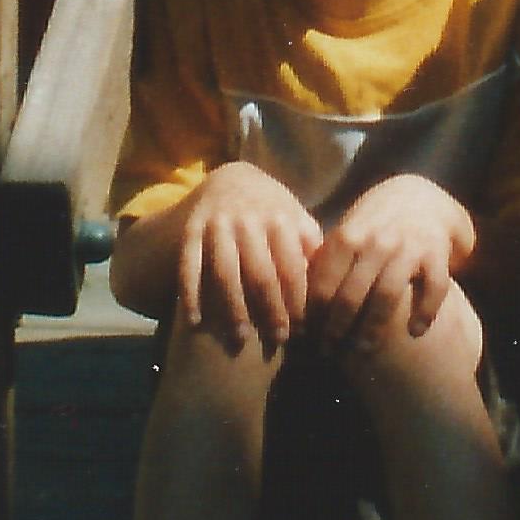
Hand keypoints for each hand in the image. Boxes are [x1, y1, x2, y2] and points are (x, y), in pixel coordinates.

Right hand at [170, 162, 322, 351]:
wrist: (230, 179)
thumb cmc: (272, 210)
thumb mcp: (296, 219)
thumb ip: (311, 249)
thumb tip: (330, 289)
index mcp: (279, 218)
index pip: (292, 268)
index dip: (297, 302)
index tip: (302, 330)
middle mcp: (248, 221)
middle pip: (260, 274)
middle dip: (270, 310)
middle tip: (277, 339)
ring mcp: (217, 226)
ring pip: (225, 272)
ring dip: (233, 308)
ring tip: (240, 338)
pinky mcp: (191, 232)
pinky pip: (189, 266)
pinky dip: (191, 294)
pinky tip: (195, 322)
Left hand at [311, 175, 469, 340]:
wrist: (421, 199)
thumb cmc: (375, 226)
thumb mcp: (348, 234)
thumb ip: (325, 262)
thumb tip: (294, 302)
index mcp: (347, 237)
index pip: (322, 284)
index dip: (313, 316)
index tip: (308, 338)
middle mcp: (376, 241)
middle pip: (350, 295)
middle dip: (336, 330)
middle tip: (328, 352)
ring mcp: (407, 247)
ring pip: (386, 295)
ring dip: (372, 328)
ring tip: (363, 349)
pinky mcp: (436, 254)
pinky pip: (433, 288)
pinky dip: (424, 311)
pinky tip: (415, 332)